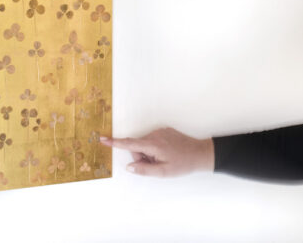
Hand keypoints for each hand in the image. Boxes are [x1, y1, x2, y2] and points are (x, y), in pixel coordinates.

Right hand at [99, 127, 213, 177]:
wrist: (200, 153)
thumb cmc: (182, 164)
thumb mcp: (163, 172)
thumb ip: (144, 170)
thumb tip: (129, 167)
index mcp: (153, 144)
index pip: (130, 144)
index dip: (115, 142)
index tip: (103, 138)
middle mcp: (155, 134)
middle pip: (137, 147)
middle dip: (142, 158)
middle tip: (156, 165)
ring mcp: (160, 131)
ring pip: (145, 144)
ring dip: (149, 154)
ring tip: (164, 159)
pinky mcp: (164, 130)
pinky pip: (153, 140)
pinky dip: (155, 148)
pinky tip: (167, 153)